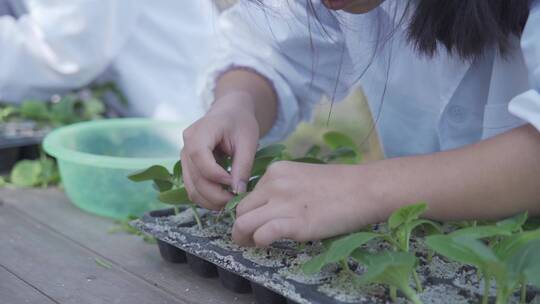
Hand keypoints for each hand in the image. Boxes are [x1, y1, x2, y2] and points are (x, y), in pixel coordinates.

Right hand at [181, 92, 259, 209]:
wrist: (230, 113)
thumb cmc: (240, 123)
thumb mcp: (248, 141)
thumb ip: (243, 166)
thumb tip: (238, 192)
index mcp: (199, 132)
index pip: (199, 157)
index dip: (216, 175)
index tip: (235, 183)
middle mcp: (186, 146)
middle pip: (195, 178)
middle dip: (216, 195)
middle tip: (236, 200)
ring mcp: (184, 158)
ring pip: (191, 188)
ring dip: (210, 201)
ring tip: (231, 201)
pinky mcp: (188, 167)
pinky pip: (193, 188)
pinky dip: (207, 198)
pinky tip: (223, 198)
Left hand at [232, 161, 384, 246]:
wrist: (363, 189)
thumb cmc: (339, 185)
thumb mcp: (302, 176)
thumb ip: (282, 188)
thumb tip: (268, 208)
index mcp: (276, 171)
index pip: (248, 195)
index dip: (249, 211)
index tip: (254, 222)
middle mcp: (274, 184)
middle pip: (240, 210)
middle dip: (239, 226)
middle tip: (247, 237)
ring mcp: (283, 203)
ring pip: (243, 223)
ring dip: (242, 238)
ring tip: (249, 244)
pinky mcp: (295, 223)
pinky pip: (262, 234)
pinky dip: (259, 242)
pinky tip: (266, 244)